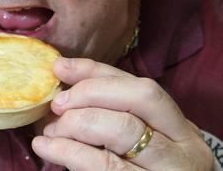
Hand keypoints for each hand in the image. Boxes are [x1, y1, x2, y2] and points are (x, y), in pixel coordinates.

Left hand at [31, 57, 213, 170]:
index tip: (60, 68)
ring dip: (76, 123)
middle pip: (138, 99)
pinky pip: (103, 164)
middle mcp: (184, 149)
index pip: (141, 87)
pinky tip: (46, 146)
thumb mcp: (131, 141)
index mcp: (182, 130)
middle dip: (89, 94)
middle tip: (57, 104)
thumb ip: (106, 107)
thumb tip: (61, 69)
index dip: (97, 73)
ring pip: (121, 129)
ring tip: (51, 130)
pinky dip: (67, 150)